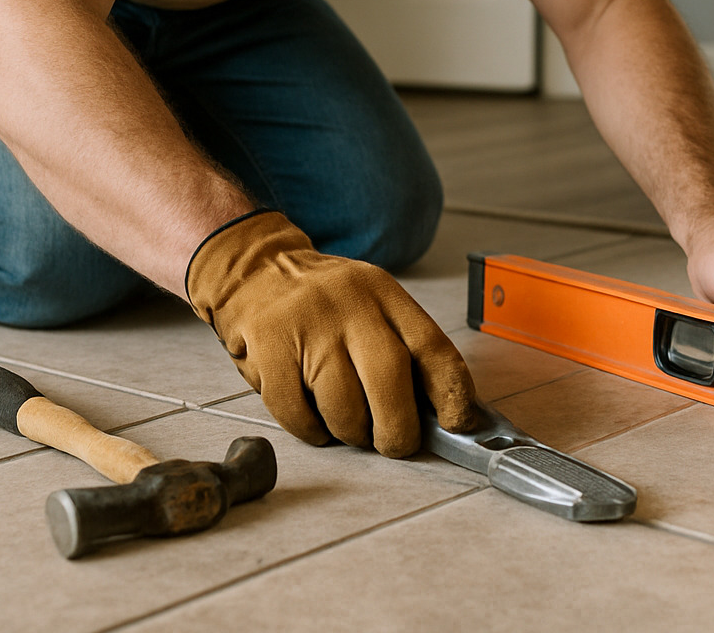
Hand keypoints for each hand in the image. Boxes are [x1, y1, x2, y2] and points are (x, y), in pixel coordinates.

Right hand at [185, 211, 476, 456]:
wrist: (254, 269)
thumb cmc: (323, 302)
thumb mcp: (370, 303)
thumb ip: (402, 346)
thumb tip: (437, 412)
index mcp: (384, 293)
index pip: (432, 346)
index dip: (452, 392)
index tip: (458, 424)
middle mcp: (350, 304)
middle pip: (388, 378)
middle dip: (397, 428)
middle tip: (394, 444)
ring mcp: (307, 323)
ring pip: (341, 403)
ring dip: (351, 432)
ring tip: (349, 427)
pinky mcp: (268, 345)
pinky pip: (296, 411)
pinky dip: (311, 430)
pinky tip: (315, 423)